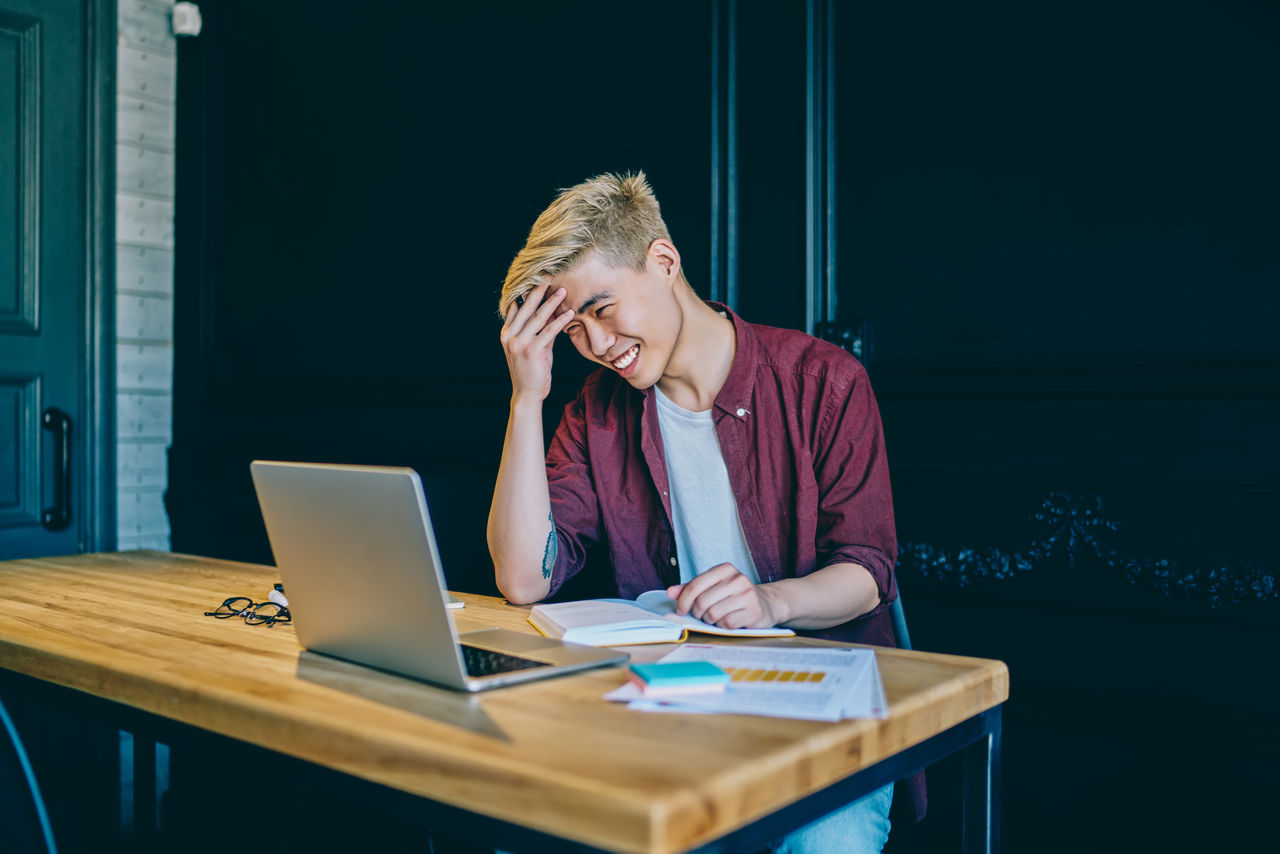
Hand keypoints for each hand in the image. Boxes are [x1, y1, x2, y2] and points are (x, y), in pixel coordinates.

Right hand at [499, 285, 574, 400]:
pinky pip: (549, 332)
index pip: (516, 307)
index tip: (538, 277)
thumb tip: (552, 312)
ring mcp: (519, 343)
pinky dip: (560, 321)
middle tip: (549, 275)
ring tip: (563, 291)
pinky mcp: (532, 351)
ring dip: (552, 303)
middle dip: (538, 291)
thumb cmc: (532, 369)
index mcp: (506, 333)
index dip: (526, 292)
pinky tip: (570, 313)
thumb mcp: (533, 346)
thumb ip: (538, 329)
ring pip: (537, 318)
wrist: (528, 393)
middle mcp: (510, 336)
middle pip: (526, 308)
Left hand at [665, 563, 781, 628]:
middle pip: (702, 602)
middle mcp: (737, 579)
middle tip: (702, 615)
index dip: (683, 601)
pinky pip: (726, 624)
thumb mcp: (714, 586)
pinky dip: (723, 626)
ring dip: (710, 620)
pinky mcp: (754, 611)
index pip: (695, 585)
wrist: (767, 603)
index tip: (681, 610)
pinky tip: (729, 621)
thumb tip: (670, 592)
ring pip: (713, 614)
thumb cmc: (734, 595)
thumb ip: (691, 588)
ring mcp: (748, 595)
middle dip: (697, 613)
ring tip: (716, 617)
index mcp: (725, 569)